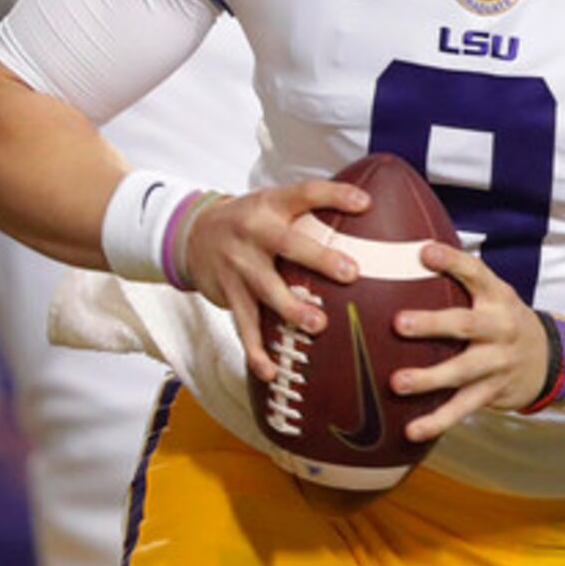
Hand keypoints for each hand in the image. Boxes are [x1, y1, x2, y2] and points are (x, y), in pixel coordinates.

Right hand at [179, 179, 371, 378]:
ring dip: (291, 309)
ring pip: (266, 289)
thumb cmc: (249, 220)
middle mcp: (253, 232)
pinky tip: (270, 371)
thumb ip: (311, 209)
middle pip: (287, 244)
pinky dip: (255, 351)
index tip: (365, 203)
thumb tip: (371, 211)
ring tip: (318, 325)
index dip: (334, 195)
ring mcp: (239, 265)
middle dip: (319, 258)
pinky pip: (243, 325)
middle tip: (351, 273)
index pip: (305, 194)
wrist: (192, 234)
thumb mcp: (274, 204)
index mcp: (271, 205)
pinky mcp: (229, 294)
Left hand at [390, 244, 546, 439]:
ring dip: (429, 378)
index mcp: (497, 297)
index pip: (476, 273)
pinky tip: (411, 429)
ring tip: (397, 383)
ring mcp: (498, 363)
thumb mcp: (492, 294)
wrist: (549, 360)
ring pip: (462, 372)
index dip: (452, 261)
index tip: (424, 251)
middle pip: (466, 324)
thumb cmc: (503, 319)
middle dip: (433, 324)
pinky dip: (437, 421)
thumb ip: (459, 280)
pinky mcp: (492, 392)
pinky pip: (463, 408)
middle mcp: (501, 328)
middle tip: (398, 323)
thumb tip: (407, 250)